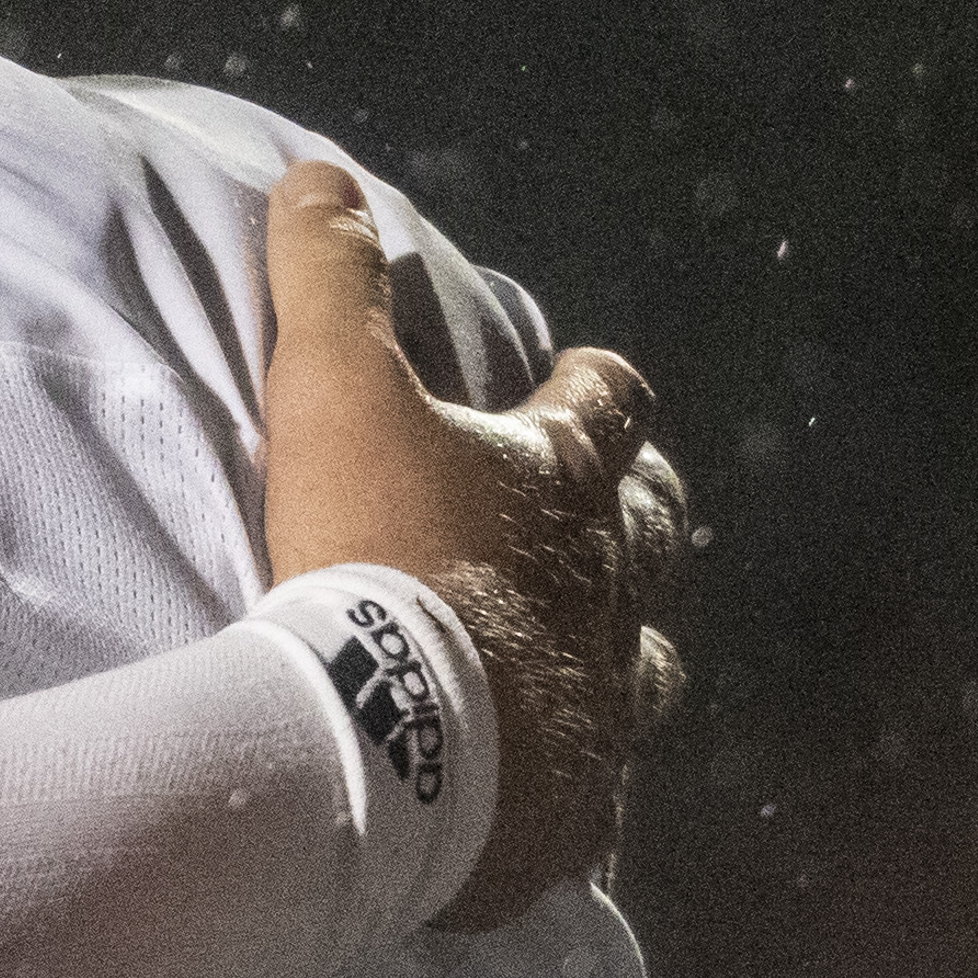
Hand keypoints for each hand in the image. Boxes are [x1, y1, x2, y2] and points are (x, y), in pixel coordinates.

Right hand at [260, 164, 683, 928]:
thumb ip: (328, 279)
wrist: (393, 735)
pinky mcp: (578, 802)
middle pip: (656, 531)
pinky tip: (539, 799)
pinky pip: (594, 797)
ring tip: (576, 660)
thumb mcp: (334, 388)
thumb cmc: (374, 549)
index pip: (611, 402)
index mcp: (563, 478)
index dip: (593, 386)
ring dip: (619, 651)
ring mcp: (605, 697)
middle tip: (600, 517)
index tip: (574, 378)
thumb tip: (321, 175)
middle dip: (635, 514)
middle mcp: (611, 583)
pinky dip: (571, 787)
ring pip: (651, 666)